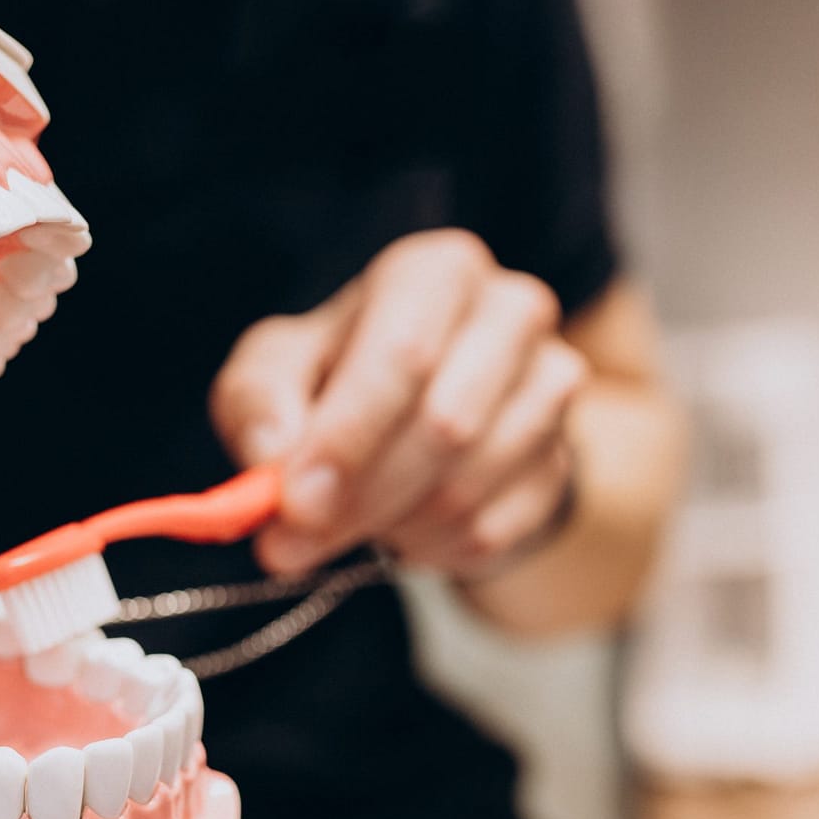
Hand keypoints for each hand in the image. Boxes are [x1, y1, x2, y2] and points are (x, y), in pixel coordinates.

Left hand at [211, 230, 586, 578]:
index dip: (347, 436)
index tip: (294, 502)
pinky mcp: (559, 463)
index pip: (405, 353)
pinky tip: (399, 523)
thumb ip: (258, 404)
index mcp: (437, 271)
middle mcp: (511, 313)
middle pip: (445, 425)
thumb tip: (272, 456)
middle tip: (291, 542)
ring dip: (388, 524)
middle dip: (359, 497)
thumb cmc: (332, 380)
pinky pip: (487, 531)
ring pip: (465, 489)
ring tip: (351, 513)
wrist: (412, 418)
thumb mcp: (273, 372)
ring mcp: (551, 388)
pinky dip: (424, 548)